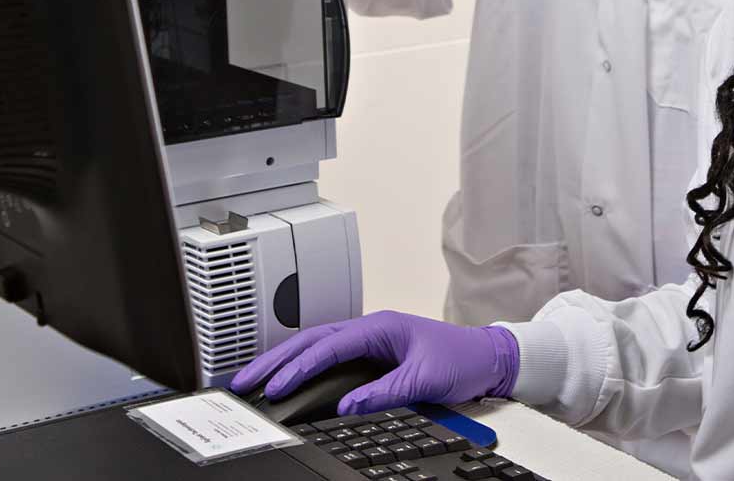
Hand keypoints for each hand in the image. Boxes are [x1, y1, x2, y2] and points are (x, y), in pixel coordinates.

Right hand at [230, 310, 519, 415]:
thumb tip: (347, 406)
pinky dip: (305, 368)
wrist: (487, 357)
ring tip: (256, 380)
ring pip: (317, 347)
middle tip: (245, 380)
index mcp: (379, 326)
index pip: (327, 345)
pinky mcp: (372, 355)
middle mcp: (370, 329)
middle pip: (312, 341)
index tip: (276, 386)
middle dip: (276, 360)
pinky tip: (289, 380)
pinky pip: (329, 359)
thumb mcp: (424, 378)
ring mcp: (369, 340)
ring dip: (286, 362)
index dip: (299, 367)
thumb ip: (385, 392)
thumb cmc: (461, 358)